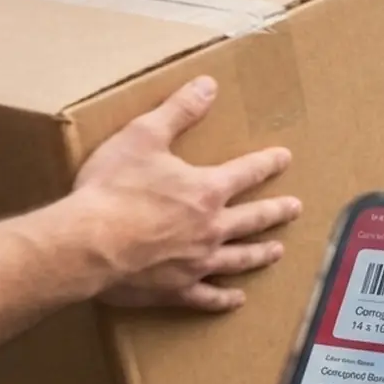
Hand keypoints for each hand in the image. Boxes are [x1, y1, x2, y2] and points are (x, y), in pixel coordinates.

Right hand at [72, 76, 300, 311]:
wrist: (88, 243)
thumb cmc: (113, 188)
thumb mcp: (144, 136)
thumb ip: (178, 110)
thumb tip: (208, 84)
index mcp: (205, 190)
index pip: (246, 172)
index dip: (267, 163)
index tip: (285, 158)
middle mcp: (210, 229)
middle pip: (253, 218)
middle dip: (276, 211)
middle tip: (295, 208)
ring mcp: (196, 263)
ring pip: (239, 259)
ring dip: (260, 253)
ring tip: (277, 251)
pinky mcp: (175, 290)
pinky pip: (208, 297)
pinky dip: (224, 299)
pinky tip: (236, 299)